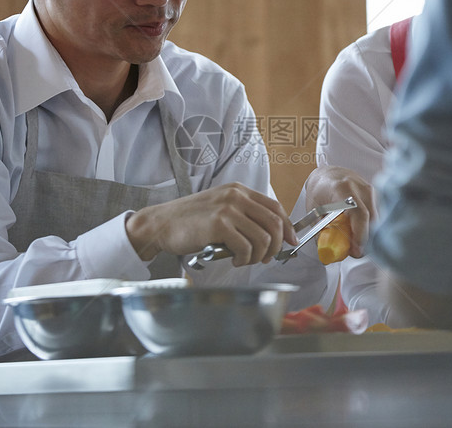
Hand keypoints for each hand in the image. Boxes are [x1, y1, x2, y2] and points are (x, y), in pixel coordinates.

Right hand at [125, 182, 294, 265]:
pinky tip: (233, 259)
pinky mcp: (218, 225)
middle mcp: (236, 196)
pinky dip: (244, 259)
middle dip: (277, 245)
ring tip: (245, 260)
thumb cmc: (189, 221)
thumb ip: (243, 215)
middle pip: (274, 223)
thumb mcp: (219, 208)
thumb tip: (271, 235)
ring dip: (258, 256)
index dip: (287, 227)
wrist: (160, 224)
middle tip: (267, 258)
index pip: (275, 207)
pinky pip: (246, 248)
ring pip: (263, 238)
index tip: (291, 242)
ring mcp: (227, 210)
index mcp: (238, 190)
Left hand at [303, 165, 374, 257]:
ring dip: (369, 235)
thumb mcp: (313, 210)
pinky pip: (377, 216)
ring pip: (377, 220)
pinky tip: (361, 233)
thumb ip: (320, 231)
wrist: (329, 174)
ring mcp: (371, 190)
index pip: (358, 212)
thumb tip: (328, 252)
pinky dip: (370, 228)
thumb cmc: (320, 190)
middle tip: (356, 253)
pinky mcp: (376, 196)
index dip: (360, 234)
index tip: (356, 250)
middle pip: (371, 219)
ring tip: (356, 243)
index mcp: (342, 188)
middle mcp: (360, 188)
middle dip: (366, 240)